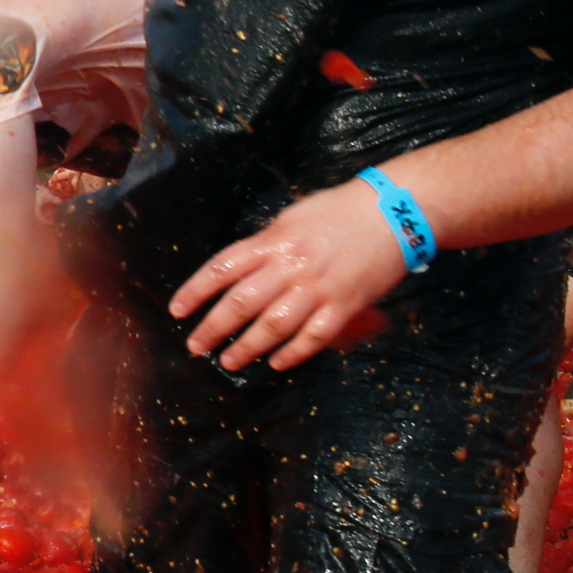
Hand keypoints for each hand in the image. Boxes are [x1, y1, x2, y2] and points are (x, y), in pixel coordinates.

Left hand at [168, 179, 408, 371]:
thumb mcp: (292, 218)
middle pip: (240, 303)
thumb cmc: (339, 210)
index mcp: (272, 241)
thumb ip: (265, 244)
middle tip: (196, 346)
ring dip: (247, 347)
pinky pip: (313, 336)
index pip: (222, 269)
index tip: (178, 311)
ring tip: (229, 361)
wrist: (393, 209)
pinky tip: (276, 362)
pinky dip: (292, 353)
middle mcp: (290, 266)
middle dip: (213, 328)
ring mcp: (318, 287)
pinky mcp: (345, 304)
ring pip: (273, 325)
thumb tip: (240, 269)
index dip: (195, 291)